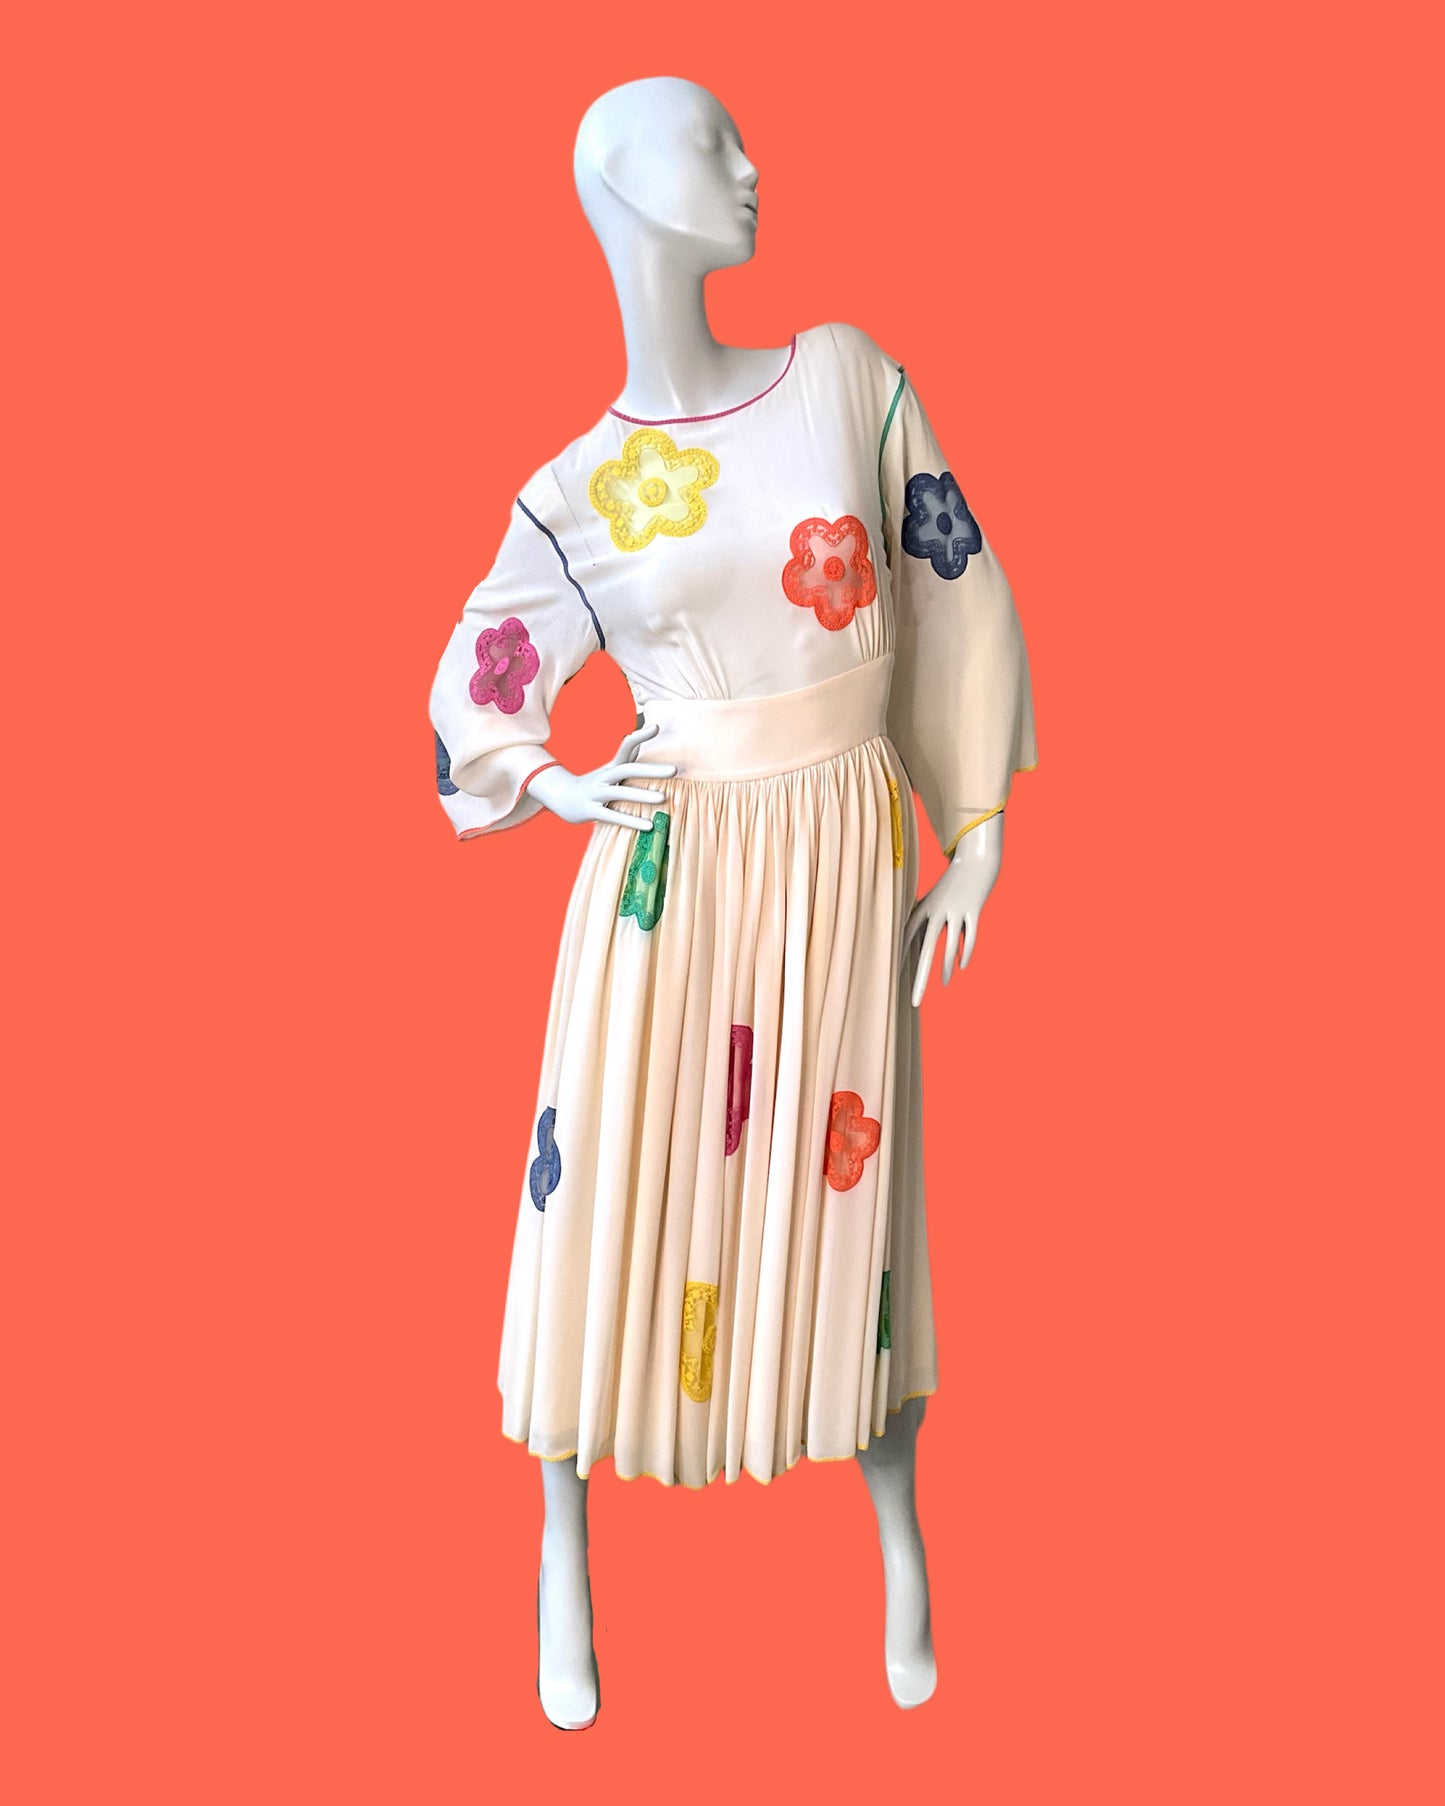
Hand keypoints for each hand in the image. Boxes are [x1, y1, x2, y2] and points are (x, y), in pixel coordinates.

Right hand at [522, 720, 676, 831]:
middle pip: (627, 769)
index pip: (625, 746)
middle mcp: (604, 777)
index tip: (656, 727)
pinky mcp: (591, 811)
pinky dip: (631, 821)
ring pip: (620, 792)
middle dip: (650, 770)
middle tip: (674, 770)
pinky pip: (613, 816)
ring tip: (663, 798)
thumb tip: (641, 740)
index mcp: (610, 767)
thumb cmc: (592, 784)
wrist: (559, 796)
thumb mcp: (608, 769)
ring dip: (641, 795)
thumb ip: (626, 757)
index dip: (639, 736)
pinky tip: (649, 826)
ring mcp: (596, 793)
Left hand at [904, 812, 1004, 1006]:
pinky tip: (961, 967)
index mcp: (924, 908)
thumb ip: (927, 921)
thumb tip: (918, 940)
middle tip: (915, 1000)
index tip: (892, 977)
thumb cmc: (952, 884)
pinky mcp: (974, 911)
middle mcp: (937, 911)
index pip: (907, 936)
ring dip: (944, 967)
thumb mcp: (935, 899)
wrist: (975, 861)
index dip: (900, 956)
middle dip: (920, 977)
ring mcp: (956, 911)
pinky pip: (970, 937)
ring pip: (949, 946)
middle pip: (925, 948)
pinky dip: (965, 952)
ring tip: (943, 984)